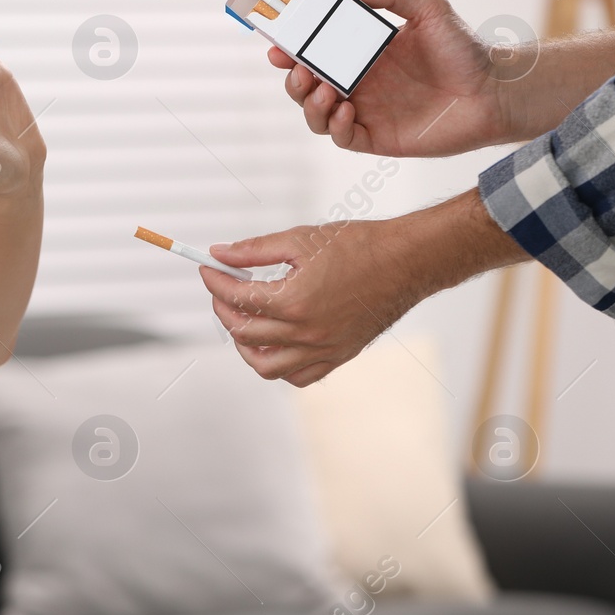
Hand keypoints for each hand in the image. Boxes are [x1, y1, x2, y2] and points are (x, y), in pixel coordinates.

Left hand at [200, 189, 527, 385]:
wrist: (407, 261)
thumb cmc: (359, 245)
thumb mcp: (300, 238)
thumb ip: (253, 250)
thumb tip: (219, 254)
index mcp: (294, 301)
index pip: (237, 299)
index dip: (215, 282)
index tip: (208, 268)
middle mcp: (306, 333)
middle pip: (244, 333)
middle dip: (223, 309)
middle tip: (222, 291)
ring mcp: (324, 349)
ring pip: (266, 366)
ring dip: (245, 346)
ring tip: (243, 321)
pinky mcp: (339, 356)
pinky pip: (299, 376)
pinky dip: (279, 366)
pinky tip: (274, 342)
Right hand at [274, 0, 513, 156]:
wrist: (495, 90)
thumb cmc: (465, 49)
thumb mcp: (429, 9)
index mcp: (364, 55)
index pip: (317, 53)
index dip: (293, 49)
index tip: (279, 42)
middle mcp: (360, 84)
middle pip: (306, 86)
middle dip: (292, 78)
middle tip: (296, 68)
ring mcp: (367, 112)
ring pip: (316, 115)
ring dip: (308, 103)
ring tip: (322, 89)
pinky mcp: (378, 138)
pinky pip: (342, 137)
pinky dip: (334, 126)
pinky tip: (345, 109)